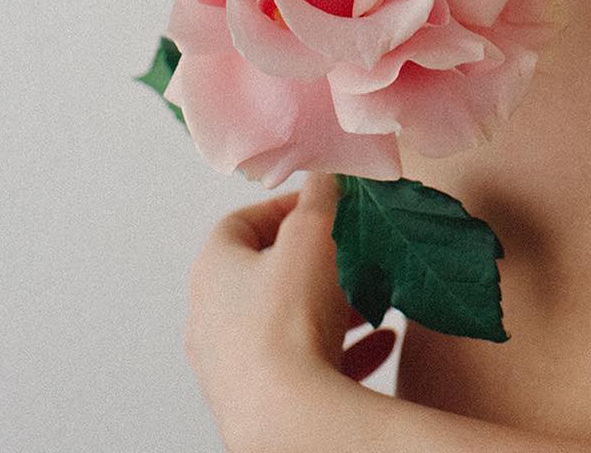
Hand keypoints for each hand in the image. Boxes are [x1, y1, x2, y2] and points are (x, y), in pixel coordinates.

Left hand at [185, 170, 398, 449]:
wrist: (286, 418)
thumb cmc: (289, 318)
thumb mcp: (312, 236)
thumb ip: (320, 198)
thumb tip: (324, 172)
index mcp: (212, 271)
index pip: (239, 224)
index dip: (282, 208)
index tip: (323, 206)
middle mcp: (210, 318)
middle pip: (264, 275)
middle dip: (313, 261)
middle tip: (350, 253)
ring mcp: (230, 365)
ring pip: (283, 322)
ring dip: (328, 307)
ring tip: (371, 300)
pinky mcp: (256, 401)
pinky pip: (300, 366)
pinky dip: (338, 350)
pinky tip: (380, 343)